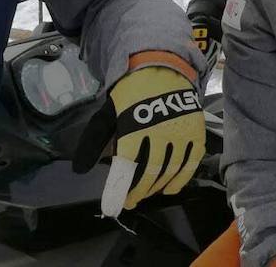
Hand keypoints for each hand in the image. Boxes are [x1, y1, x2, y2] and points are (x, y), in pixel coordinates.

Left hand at [72, 65, 204, 209]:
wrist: (161, 69)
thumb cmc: (131, 94)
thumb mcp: (109, 113)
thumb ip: (95, 140)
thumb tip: (79, 169)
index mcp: (134, 124)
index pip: (126, 164)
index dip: (119, 188)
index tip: (113, 206)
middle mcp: (159, 129)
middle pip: (150, 171)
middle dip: (138, 191)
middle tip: (130, 201)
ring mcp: (180, 130)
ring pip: (171, 169)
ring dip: (157, 186)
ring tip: (147, 194)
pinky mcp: (196, 130)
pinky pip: (191, 161)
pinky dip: (182, 178)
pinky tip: (170, 188)